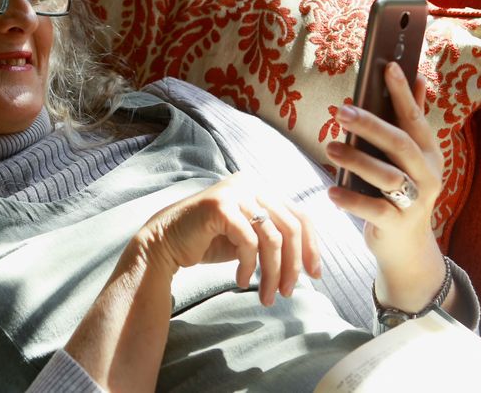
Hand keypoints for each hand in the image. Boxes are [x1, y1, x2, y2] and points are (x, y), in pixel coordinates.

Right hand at [134, 172, 321, 306]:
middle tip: (287, 293)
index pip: (300, 216)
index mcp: (262, 189)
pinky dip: (249, 266)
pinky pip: (249, 242)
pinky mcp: (220, 206)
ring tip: (266, 296)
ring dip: (272, 272)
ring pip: (272, 238)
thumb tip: (306, 264)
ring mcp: (235, 192)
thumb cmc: (208, 242)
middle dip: (293, 265)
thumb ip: (274, 239)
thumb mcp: (249, 238)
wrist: (165, 242)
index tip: (315, 275)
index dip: (311, 247)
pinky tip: (241, 280)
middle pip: (291, 227)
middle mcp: (251, 184)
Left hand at [325, 62, 446, 310]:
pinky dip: (352, 200)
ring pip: (388, 176)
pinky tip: (331, 191)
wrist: (407, 247)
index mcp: (429, 152)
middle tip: (342, 110)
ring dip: (357, 160)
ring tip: (330, 147)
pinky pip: (374, 210)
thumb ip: (411, 119)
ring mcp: (415, 201)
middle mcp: (427, 174)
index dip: (403, 93)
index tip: (388, 67)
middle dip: (371, 124)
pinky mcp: (398, 224)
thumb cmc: (402, 193)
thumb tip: (418, 78)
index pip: (415, 118)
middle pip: (401, 143)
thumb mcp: (410, 158)